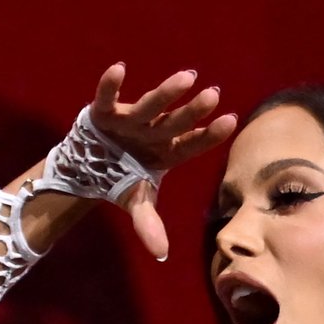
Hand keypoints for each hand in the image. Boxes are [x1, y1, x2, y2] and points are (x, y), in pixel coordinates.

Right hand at [82, 63, 237, 264]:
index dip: (210, 135)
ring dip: (167, 92)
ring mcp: (130, 121)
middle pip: (177, 122)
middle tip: (214, 94)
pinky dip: (110, 83)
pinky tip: (120, 68)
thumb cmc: (123, 180)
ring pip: (151, 105)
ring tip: (188, 77)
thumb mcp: (137, 203)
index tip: (232, 120)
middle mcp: (153, 133)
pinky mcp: (104, 112)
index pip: (194, 144)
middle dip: (194, 110)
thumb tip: (162, 255)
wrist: (91, 166)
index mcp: (166, 153)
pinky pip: (106, 95)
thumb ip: (149, 225)